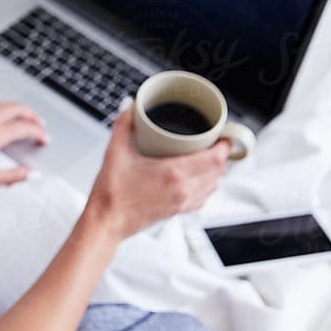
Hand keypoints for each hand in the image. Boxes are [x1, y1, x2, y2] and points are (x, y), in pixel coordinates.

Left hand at [0, 100, 48, 191]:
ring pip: (3, 103)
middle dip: (32, 116)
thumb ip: (13, 176)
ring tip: (25, 118)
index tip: (44, 140)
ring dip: (17, 109)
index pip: (24, 127)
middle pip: (17, 109)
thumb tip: (31, 174)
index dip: (38, 133)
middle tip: (40, 126)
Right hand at [86, 101, 230, 238]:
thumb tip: (130, 108)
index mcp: (173, 174)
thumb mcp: (114, 153)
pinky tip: (197, 179)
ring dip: (217, 171)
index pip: (215, 159)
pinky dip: (207, 187)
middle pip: (219, 172)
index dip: (225, 146)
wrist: (106, 223)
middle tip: (216, 142)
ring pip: (213, 186)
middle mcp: (183, 190)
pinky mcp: (177, 212)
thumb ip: (123, 126)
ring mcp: (182, 203)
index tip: (224, 135)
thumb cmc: (110, 194)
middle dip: (223, 155)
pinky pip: (203, 198)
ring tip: (209, 158)